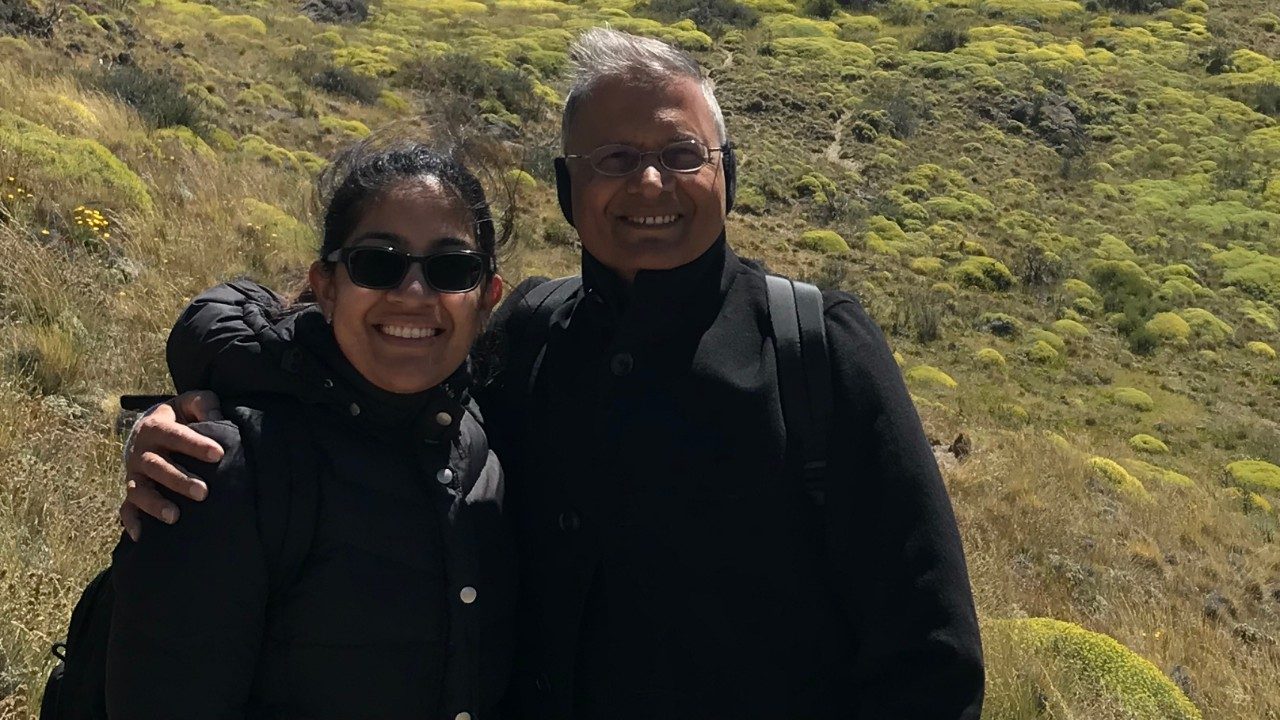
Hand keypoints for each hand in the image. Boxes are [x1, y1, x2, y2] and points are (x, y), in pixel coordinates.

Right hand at [119, 391, 225, 540]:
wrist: (153, 427)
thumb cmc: (182, 416)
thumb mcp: (193, 403)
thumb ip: (205, 406)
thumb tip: (218, 419)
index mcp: (155, 427)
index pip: (175, 435)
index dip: (195, 444)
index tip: (218, 454)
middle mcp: (141, 451)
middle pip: (157, 466)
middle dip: (179, 480)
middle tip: (203, 492)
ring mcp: (134, 473)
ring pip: (139, 490)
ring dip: (155, 504)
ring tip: (175, 516)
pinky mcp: (132, 490)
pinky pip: (126, 508)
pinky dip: (132, 521)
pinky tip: (141, 535)